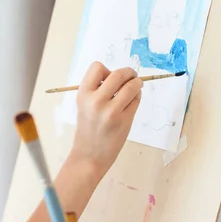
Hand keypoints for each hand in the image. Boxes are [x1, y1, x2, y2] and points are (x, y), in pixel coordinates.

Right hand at [70, 61, 142, 179]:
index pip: (97, 67)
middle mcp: (96, 100)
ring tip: (134, 89)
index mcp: (83, 93)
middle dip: (129, 73)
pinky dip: (137, 97)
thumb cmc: (88, 127)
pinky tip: (131, 103)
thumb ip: (97, 88)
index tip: (108, 79)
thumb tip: (121, 75)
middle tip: (131, 77)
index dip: (106, 70)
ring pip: (132, 85)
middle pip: (119, 74)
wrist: (89, 154)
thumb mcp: (84, 104)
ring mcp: (111, 111)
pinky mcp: (124, 120)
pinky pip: (136, 100)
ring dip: (137, 84)